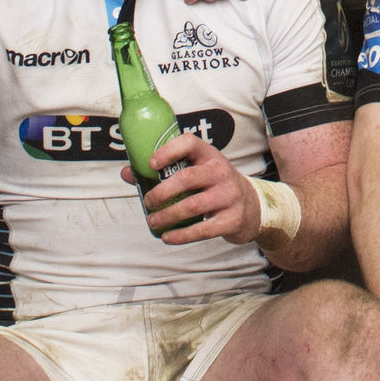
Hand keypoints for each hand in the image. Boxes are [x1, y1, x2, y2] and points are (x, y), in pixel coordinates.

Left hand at [137, 129, 259, 243]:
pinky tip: (168, 237)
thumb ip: (164, 171)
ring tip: (152, 221)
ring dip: (167, 216)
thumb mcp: (197, 172)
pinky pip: (203, 229)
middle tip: (148, 202)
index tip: (151, 163)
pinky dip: (182, 235)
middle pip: (186, 179)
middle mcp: (221, 171)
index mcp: (209, 155)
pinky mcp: (232, 219)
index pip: (189, 143)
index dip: (168, 151)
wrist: (252, 207)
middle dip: (161, 192)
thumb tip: (128, 173)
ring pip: (192, 205)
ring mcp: (229, 195)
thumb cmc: (215, 186)